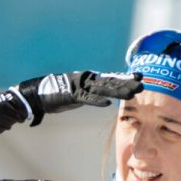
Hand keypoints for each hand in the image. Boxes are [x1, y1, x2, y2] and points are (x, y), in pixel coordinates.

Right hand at [14, 70, 141, 123]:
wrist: (37, 94)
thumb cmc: (58, 95)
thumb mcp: (79, 95)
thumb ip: (91, 94)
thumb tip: (103, 97)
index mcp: (89, 80)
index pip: (111, 78)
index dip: (125, 77)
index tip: (140, 76)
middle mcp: (86, 80)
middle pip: (111, 82)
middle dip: (127, 83)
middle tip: (143, 85)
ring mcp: (79, 86)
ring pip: (102, 89)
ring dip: (118, 91)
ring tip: (132, 94)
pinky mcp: (70, 94)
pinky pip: (86, 98)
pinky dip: (96, 101)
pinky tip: (107, 104)